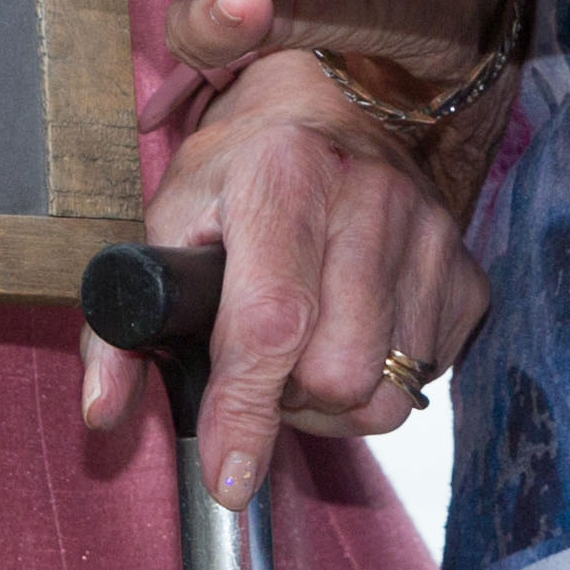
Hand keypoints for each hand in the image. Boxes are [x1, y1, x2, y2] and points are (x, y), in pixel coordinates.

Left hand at [72, 51, 490, 507]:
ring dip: (334, 397)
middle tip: (263, 357)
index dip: (245, 410)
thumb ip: (121, 321)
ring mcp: (430, 237)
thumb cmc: (246, 164)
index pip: (270, 322)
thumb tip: (102, 412)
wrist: (343, 96)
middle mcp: (369, 199)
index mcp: (282, 173)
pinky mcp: (467, 272)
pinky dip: (381, 379)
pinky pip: (425, 381)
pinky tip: (353, 329)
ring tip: (307, 344)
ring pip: (386, 395)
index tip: (226, 473)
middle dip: (291, 396)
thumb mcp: (168, 218)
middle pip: (338, 377)